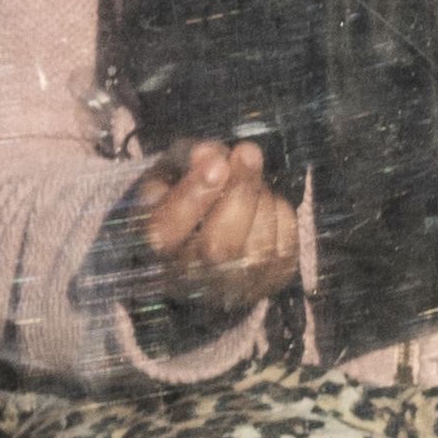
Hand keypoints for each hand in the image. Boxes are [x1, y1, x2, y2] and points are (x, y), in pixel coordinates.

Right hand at [125, 136, 306, 320]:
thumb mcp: (168, 175)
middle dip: (239, 192)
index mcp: (152, 249)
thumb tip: (212, 153)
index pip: (167, 229)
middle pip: (219, 245)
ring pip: (256, 245)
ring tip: (250, 180)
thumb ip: (184, 160)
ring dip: (260, 199)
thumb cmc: (180, 205)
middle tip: (247, 151)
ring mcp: (233, 286)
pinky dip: (279, 214)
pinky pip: (285, 244)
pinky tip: (264, 204)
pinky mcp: (271, 281)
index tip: (217, 163)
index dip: (195, 195)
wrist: (200, 256)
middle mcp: (190, 278)